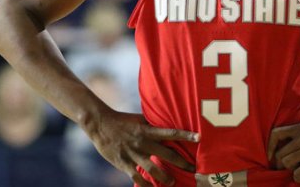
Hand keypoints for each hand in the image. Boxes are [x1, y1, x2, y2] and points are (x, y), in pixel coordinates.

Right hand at [83, 109, 198, 186]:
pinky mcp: (124, 163)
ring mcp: (133, 154)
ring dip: (165, 177)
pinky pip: (136, 177)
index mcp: (148, 130)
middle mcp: (143, 142)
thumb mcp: (140, 119)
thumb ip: (153, 124)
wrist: (100, 124)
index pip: (171, 132)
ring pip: (153, 169)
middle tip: (193, 169)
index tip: (199, 138)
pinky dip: (144, 184)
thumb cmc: (123, 120)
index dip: (185, 135)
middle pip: (166, 154)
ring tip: (173, 182)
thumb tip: (168, 124)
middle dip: (181, 162)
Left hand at [267, 123, 299, 182]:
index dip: (269, 148)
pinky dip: (299, 178)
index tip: (271, 158)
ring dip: (292, 170)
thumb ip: (297, 138)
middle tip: (292, 168)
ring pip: (287, 163)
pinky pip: (297, 173)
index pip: (275, 134)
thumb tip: (275, 152)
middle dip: (283, 165)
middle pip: (280, 154)